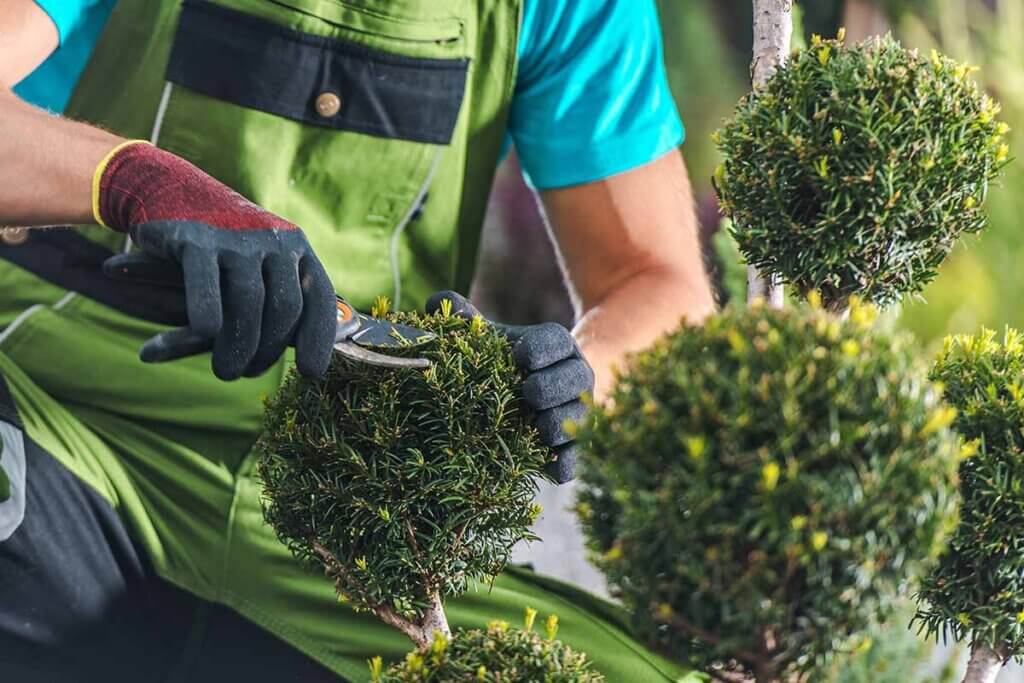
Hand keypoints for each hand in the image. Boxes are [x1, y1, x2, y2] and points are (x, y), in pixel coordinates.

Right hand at [96, 141, 334, 379]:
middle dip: (267, 350)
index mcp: (296, 249)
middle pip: (285, 307)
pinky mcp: (194, 237)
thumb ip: (277, 306)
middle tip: (245, 372)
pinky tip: (205, 331)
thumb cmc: (220, 249)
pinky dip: (207, 310)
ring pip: (248, 300)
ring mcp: (235, 236)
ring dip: (237, 345)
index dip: (319, 337)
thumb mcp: (256, 269)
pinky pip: (206, 281)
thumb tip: (312, 365)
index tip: (311, 372)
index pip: (319, 297)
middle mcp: (273, 240)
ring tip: (225, 370)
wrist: (170, 190)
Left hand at [425, 291, 592, 483]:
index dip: (543, 348)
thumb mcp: (485, 340)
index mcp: (555, 347)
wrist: (522, 400)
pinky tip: (555, 470)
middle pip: (577, 378)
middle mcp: (573, 378)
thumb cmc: (500, 362)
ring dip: (562, 423)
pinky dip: (567, 462)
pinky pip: (576, 456)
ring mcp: (576, 413)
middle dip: (554, 385)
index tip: (520, 357)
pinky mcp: (570, 448)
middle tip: (528, 392)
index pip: (557, 341)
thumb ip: (462, 320)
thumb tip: (435, 302)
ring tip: (540, 427)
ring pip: (579, 418)